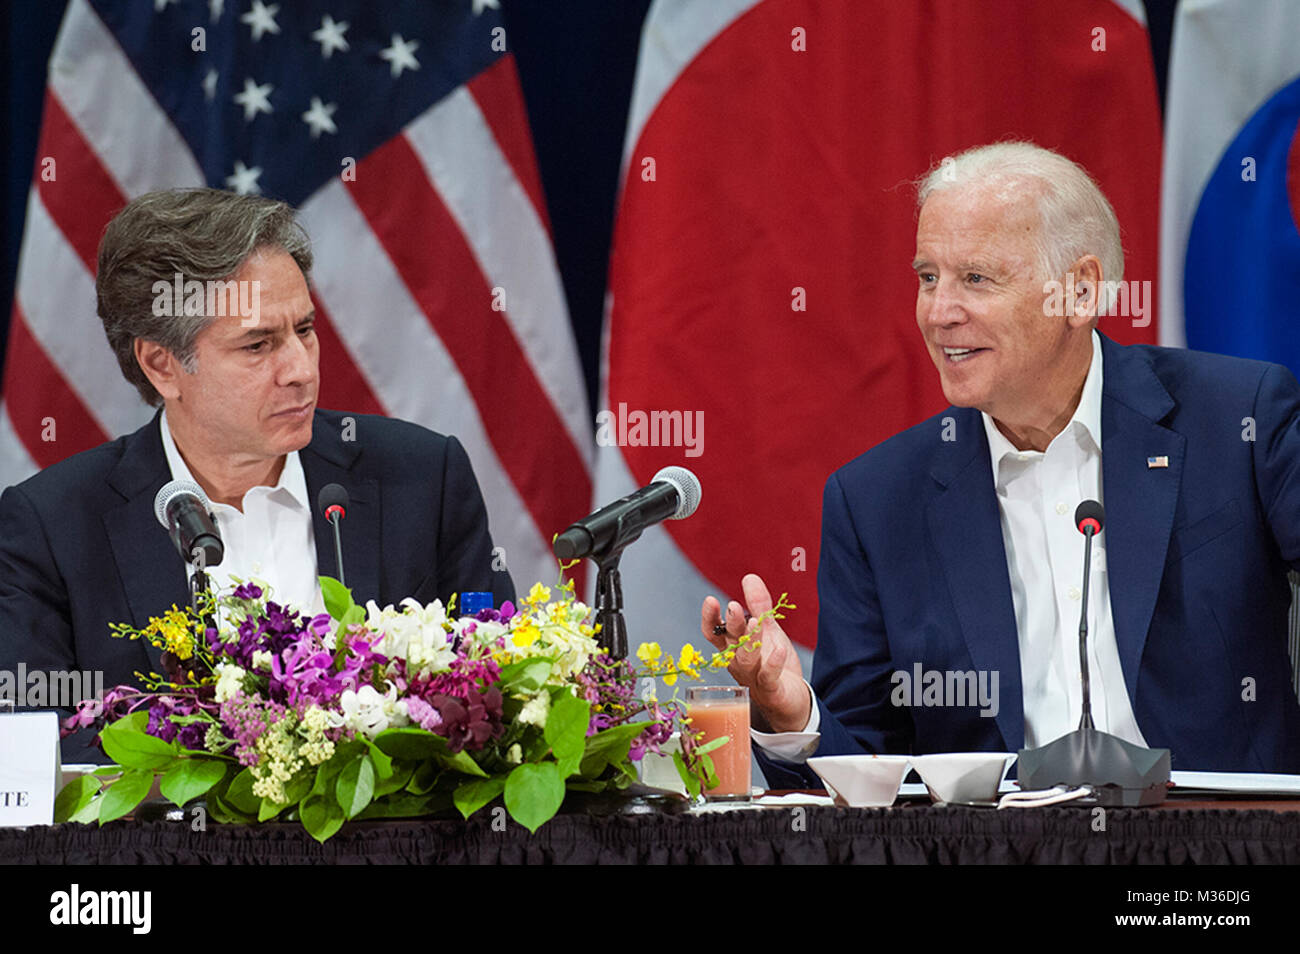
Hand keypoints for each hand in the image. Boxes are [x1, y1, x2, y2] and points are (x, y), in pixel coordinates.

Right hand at [701, 573, 809, 731]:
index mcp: (733, 648)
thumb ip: (759, 606)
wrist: (789, 700)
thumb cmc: (771, 664)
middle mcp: (738, 663)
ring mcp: (753, 678)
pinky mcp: (771, 690)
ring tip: (754, 622)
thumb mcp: (767, 631)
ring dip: (749, 640)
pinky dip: (773, 664)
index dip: (710, 618)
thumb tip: (749, 577)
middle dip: (731, 624)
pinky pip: (769, 677)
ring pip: (747, 659)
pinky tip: (780, 649)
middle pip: (730, 642)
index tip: (710, 600)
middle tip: (733, 606)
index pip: (714, 633)